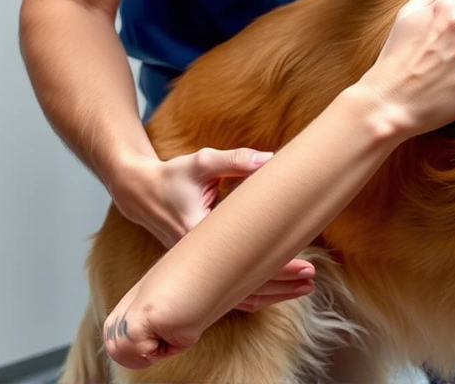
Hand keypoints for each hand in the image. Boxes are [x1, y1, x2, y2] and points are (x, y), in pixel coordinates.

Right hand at [110, 148, 316, 311]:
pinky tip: (278, 288)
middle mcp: (195, 259)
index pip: (243, 261)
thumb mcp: (202, 162)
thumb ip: (236, 160)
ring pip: (235, 295)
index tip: (303, 266)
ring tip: (304, 287)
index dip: (276, 268)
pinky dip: (253, 292)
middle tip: (311, 279)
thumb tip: (270, 160)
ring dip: (271, 293)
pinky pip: (226, 290)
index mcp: (197, 234)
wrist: (142, 193)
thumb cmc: (173, 176)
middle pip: (243, 285)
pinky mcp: (198, 269)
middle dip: (281, 286)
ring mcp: (195, 268)